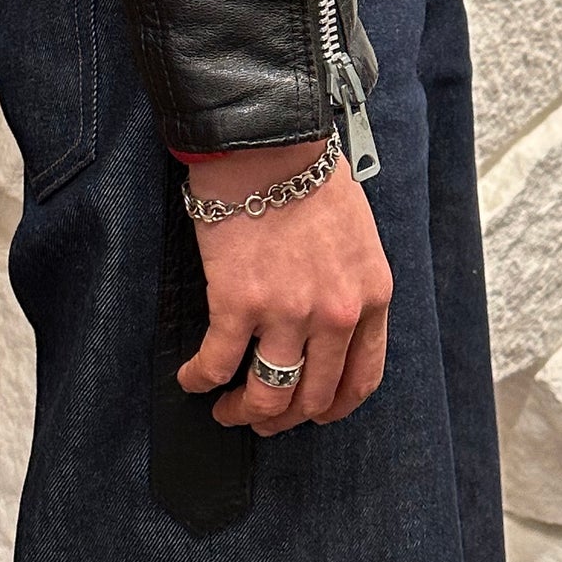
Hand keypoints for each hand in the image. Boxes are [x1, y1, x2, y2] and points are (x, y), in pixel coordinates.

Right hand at [176, 139, 391, 434]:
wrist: (267, 143)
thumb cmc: (307, 174)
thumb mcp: (357, 234)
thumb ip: (350, 282)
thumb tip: (327, 319)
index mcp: (370, 297)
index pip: (362, 379)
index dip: (334, 406)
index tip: (313, 411)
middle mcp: (335, 316)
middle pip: (313, 398)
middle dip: (285, 418)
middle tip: (262, 417)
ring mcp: (287, 314)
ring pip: (267, 395)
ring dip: (244, 412)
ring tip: (226, 410)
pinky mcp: (238, 304)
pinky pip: (217, 362)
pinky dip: (200, 378)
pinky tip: (190, 378)